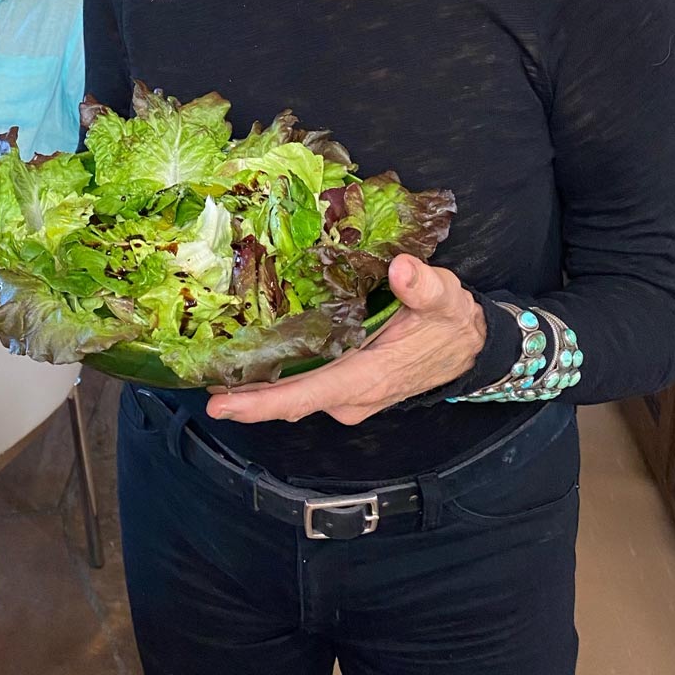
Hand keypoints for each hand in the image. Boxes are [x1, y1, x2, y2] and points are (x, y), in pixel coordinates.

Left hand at [205, 255, 486, 426]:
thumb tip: (402, 270)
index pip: (309, 394)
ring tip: (216, 375)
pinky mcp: (348, 388)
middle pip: (292, 402)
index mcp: (370, 377)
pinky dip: (277, 384)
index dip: (264, 402)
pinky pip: (305, 389)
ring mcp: (350, 396)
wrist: (471, 348)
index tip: (223, 405)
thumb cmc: (452, 322)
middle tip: (203, 387)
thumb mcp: (445, 296)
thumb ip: (424, 284)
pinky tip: (251, 367)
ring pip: (296, 398)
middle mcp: (354, 396)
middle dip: (248, 400)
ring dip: (258, 392)